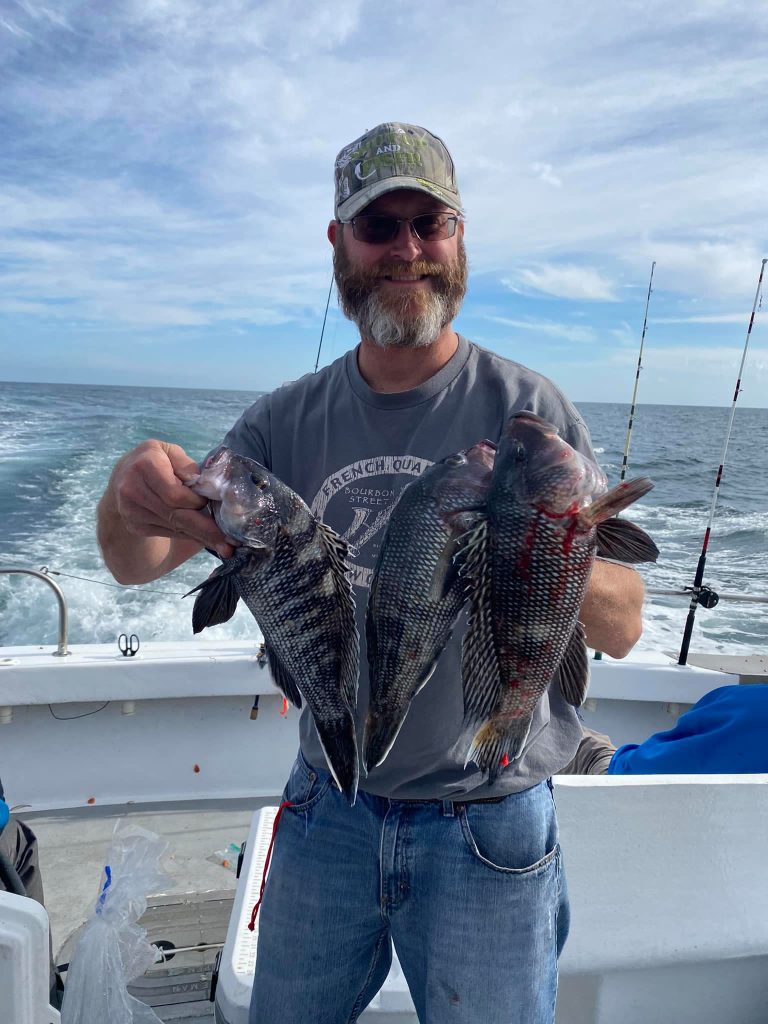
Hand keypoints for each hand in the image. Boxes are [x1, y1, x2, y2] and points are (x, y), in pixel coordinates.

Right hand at [111, 440, 234, 557]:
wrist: (123, 475)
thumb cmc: (156, 460)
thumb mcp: (171, 453)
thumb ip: (189, 467)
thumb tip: (211, 486)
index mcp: (145, 465)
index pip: (175, 494)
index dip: (196, 501)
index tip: (211, 503)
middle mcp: (133, 489)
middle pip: (175, 515)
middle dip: (205, 530)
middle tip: (230, 545)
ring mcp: (131, 510)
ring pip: (174, 527)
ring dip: (200, 537)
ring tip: (224, 546)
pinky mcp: (134, 525)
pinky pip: (168, 532)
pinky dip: (187, 535)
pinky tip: (203, 538)